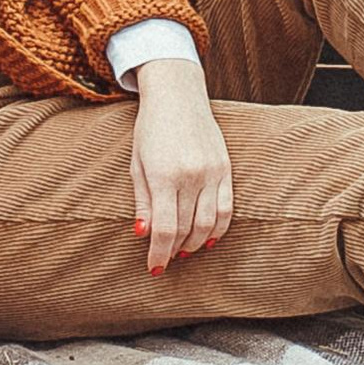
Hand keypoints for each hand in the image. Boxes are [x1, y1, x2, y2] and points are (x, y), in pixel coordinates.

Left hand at [128, 54, 232, 276]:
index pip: (164, 229)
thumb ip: (142, 201)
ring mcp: (212, 172)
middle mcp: (191, 176)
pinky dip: (218, 228)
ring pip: (208, 223)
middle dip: (173, 250)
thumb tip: (143, 235)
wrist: (178, 95)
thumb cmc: (150, 130)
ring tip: (183, 251)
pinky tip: (207, 238)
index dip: (158, 254)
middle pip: (185, 229)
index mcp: (164, 176)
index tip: (153, 268)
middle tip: (165, 258)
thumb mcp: (137, 164)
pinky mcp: (225, 169)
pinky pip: (226, 208)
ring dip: (195, 243)